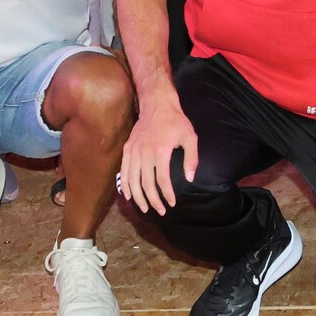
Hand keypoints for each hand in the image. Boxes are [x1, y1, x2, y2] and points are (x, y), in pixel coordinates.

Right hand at [120, 92, 199, 214]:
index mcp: (161, 150)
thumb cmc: (176, 122)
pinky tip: (130, 195)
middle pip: (146, 183)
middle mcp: (145, 152)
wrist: (157, 105)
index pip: (162, 179)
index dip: (167, 194)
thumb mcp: (190, 137)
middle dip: (153, 200)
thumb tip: (190, 179)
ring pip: (132, 180)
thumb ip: (191, 159)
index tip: (172, 203)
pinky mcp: (127, 149)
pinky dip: (126, 185)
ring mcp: (133, 151)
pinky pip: (124, 171)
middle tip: (161, 211)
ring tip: (145, 208)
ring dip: (138, 197)